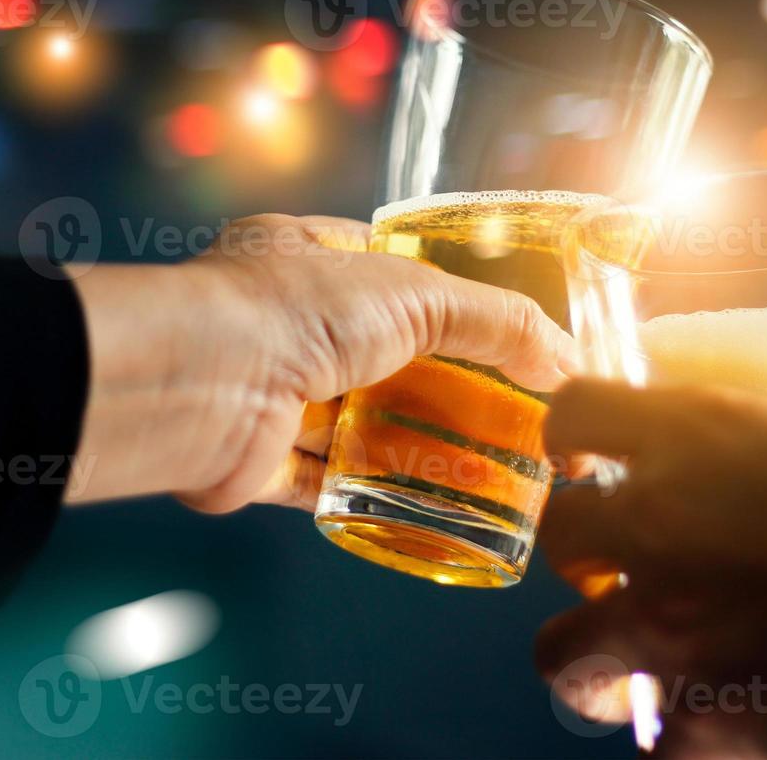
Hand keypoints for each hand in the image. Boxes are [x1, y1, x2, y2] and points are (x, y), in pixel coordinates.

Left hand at [67, 214, 569, 511]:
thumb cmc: (290, 310)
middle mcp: (286, 321)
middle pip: (387, 357)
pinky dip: (376, 495)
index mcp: (310, 258)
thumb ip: (498, 322)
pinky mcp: (264, 461)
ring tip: (492, 470)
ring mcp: (273, 391)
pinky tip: (430, 508)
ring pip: (361, 423)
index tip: (509, 339)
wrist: (199, 382)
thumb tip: (567, 362)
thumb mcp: (417, 293)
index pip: (397, 273)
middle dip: (445, 385)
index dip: (455, 301)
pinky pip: (330, 483)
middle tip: (513, 415)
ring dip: (418, 445)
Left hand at [532, 380, 766, 756]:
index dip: (575, 432)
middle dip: (585, 551)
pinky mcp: (695, 720)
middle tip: (629, 563)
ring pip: (562, 652)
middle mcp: (657, 525)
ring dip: (597, 656)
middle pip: (557, 535)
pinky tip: (721, 724)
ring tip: (644, 662)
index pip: (577, 411)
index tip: (589, 453)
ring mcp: (663, 628)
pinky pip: (656, 739)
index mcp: (698, 438)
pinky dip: (682, 736)